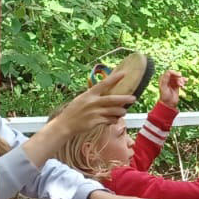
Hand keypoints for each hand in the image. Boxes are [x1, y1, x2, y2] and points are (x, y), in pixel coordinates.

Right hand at [16, 77, 133, 169]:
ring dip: (121, 112)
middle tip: (133, 98)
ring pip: (114, 111)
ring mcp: (94, 112)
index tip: (124, 73)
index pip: (103, 84)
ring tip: (123, 112)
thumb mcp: (82, 99)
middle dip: (124, 99)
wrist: (65, 124)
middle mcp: (92, 102)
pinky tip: (113, 120)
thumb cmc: (75, 111)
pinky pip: (110, 120)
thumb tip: (109, 93)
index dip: (114, 79)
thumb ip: (94, 96)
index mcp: (89, 94)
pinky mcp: (96, 122)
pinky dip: (114, 120)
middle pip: (112, 99)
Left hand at [158, 70, 183, 109]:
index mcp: (163, 79)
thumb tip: (169, 72)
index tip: (179, 76)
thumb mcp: (164, 87)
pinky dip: (184, 82)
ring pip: (178, 78)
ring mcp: (172, 82)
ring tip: (182, 86)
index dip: (174, 73)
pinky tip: (184, 85)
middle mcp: (167, 80)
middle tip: (180, 84)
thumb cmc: (164, 96)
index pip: (169, 72)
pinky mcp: (176, 85)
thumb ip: (165, 79)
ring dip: (181, 81)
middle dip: (179, 78)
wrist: (169, 103)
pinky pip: (181, 81)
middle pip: (175, 75)